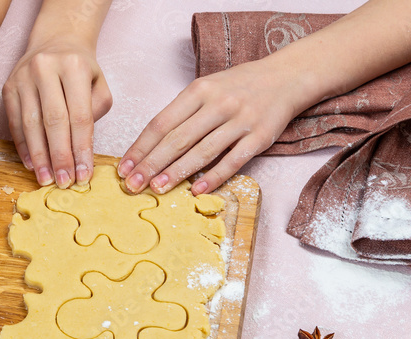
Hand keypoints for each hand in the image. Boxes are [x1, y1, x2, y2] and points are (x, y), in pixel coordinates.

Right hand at [3, 40, 111, 188]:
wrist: (55, 41)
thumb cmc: (80, 69)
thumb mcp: (99, 84)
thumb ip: (96, 112)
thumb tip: (81, 149)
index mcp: (73, 66)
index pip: (80, 116)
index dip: (82, 149)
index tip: (84, 174)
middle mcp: (45, 68)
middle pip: (54, 122)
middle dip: (60, 156)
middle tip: (64, 182)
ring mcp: (22, 77)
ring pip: (31, 124)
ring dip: (39, 156)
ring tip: (47, 179)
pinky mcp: (8, 87)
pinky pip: (15, 123)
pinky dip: (23, 146)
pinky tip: (32, 164)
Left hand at [119, 60, 302, 195]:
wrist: (286, 77)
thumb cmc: (239, 86)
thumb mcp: (207, 88)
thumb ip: (183, 112)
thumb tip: (151, 146)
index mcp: (199, 90)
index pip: (162, 122)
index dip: (141, 147)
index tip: (124, 167)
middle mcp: (218, 104)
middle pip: (177, 139)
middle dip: (151, 164)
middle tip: (132, 184)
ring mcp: (240, 120)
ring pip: (202, 151)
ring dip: (176, 172)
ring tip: (156, 188)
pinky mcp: (259, 137)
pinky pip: (232, 161)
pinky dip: (213, 177)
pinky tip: (195, 190)